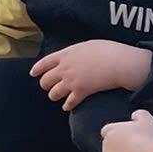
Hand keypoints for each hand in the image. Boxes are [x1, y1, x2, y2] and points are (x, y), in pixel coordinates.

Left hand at [30, 40, 152, 108]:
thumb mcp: (88, 45)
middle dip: (46, 85)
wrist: (119, 62)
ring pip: (53, 94)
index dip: (37, 69)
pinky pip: (69, 102)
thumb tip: (75, 56)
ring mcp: (71, 81)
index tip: (33, 74)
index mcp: (66, 54)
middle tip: (50, 87)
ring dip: (55, 96)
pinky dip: (67, 105)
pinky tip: (67, 106)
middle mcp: (65, 68)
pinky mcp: (81, 92)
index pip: (44, 62)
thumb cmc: (108, 51)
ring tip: (59, 97)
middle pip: (45, 81)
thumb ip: (77, 52)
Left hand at [101, 109, 152, 151]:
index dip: (116, 133)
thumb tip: (135, 116)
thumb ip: (141, 115)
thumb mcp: (149, 121)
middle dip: (118, 148)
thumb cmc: (152, 139)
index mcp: (111, 131)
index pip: (107, 130)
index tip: (125, 137)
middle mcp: (106, 145)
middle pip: (109, 146)